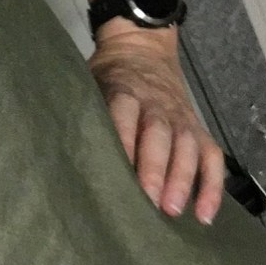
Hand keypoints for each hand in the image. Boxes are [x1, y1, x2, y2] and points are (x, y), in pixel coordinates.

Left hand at [88, 25, 223, 224]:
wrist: (142, 49)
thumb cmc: (108, 77)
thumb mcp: (89, 83)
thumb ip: (81, 112)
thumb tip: (53, 149)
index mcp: (124, 92)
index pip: (123, 116)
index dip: (122, 141)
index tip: (115, 172)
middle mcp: (156, 106)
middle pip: (160, 136)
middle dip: (155, 169)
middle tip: (149, 203)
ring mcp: (180, 118)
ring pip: (187, 148)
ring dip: (182, 180)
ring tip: (173, 211)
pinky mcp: (197, 129)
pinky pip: (212, 157)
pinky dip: (212, 186)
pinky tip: (203, 215)